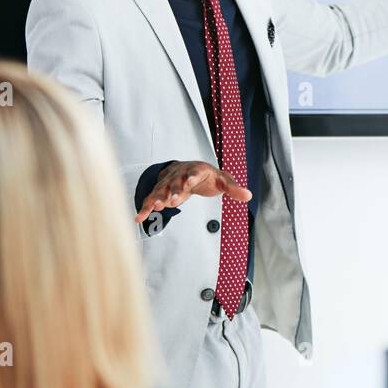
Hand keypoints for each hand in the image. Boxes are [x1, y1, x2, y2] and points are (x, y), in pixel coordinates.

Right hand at [134, 160, 251, 223]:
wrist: (188, 168)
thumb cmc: (208, 176)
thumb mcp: (222, 180)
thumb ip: (233, 188)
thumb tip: (249, 195)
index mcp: (197, 169)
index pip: (195, 172)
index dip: (191, 176)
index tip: (189, 182)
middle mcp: (180, 174)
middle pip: (176, 181)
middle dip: (173, 190)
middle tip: (172, 201)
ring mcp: (168, 182)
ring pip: (161, 189)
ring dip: (157, 198)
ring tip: (155, 208)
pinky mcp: (160, 191)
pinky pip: (151, 199)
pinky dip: (145, 208)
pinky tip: (138, 218)